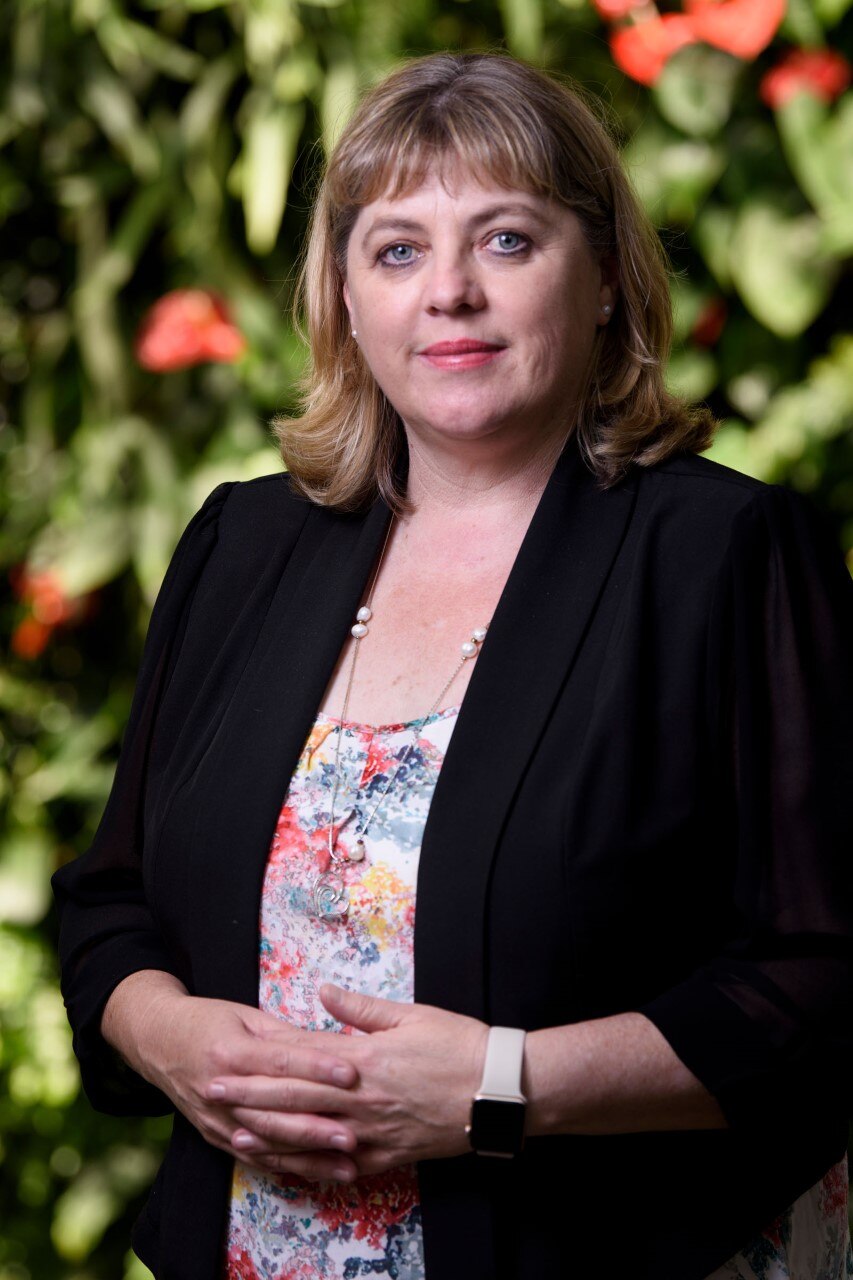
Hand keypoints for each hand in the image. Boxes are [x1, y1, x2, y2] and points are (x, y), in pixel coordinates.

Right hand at [135, 991, 364, 1181]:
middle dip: (318, 1126)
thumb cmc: (207, 1021)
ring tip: (346, 1166)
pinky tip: (316, 1174)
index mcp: (230, 1051)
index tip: (352, 1074)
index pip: (281, 1062)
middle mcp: (221, 1090)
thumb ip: (285, 1036)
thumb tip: (330, 1047)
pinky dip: (287, 1168)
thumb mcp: (246, 1017)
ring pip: (269, 1143)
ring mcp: (216, 1119)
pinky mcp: (215, 1136)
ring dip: (309, 1157)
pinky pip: (255, 1158)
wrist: (156, 1040)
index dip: (318, 1068)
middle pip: (276, 1111)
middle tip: (356, 1134)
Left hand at [211, 984, 488, 1179]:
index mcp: (365, 1058)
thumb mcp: (412, 1015)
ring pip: (310, 1137)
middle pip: (294, 1098)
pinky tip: (288, 1164)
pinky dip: (309, 1165)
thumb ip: (361, 1009)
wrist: (500, 1091)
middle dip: (249, 1096)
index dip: (261, 1059)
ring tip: (234, 1131)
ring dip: (269, 1134)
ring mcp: (373, 1133)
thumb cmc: (460, 1046)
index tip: (229, 1057)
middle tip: (212, 1092)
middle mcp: (362, 1100)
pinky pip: (339, 1165)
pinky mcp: (388, 1156)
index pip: (301, 1059)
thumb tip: (323, 991)